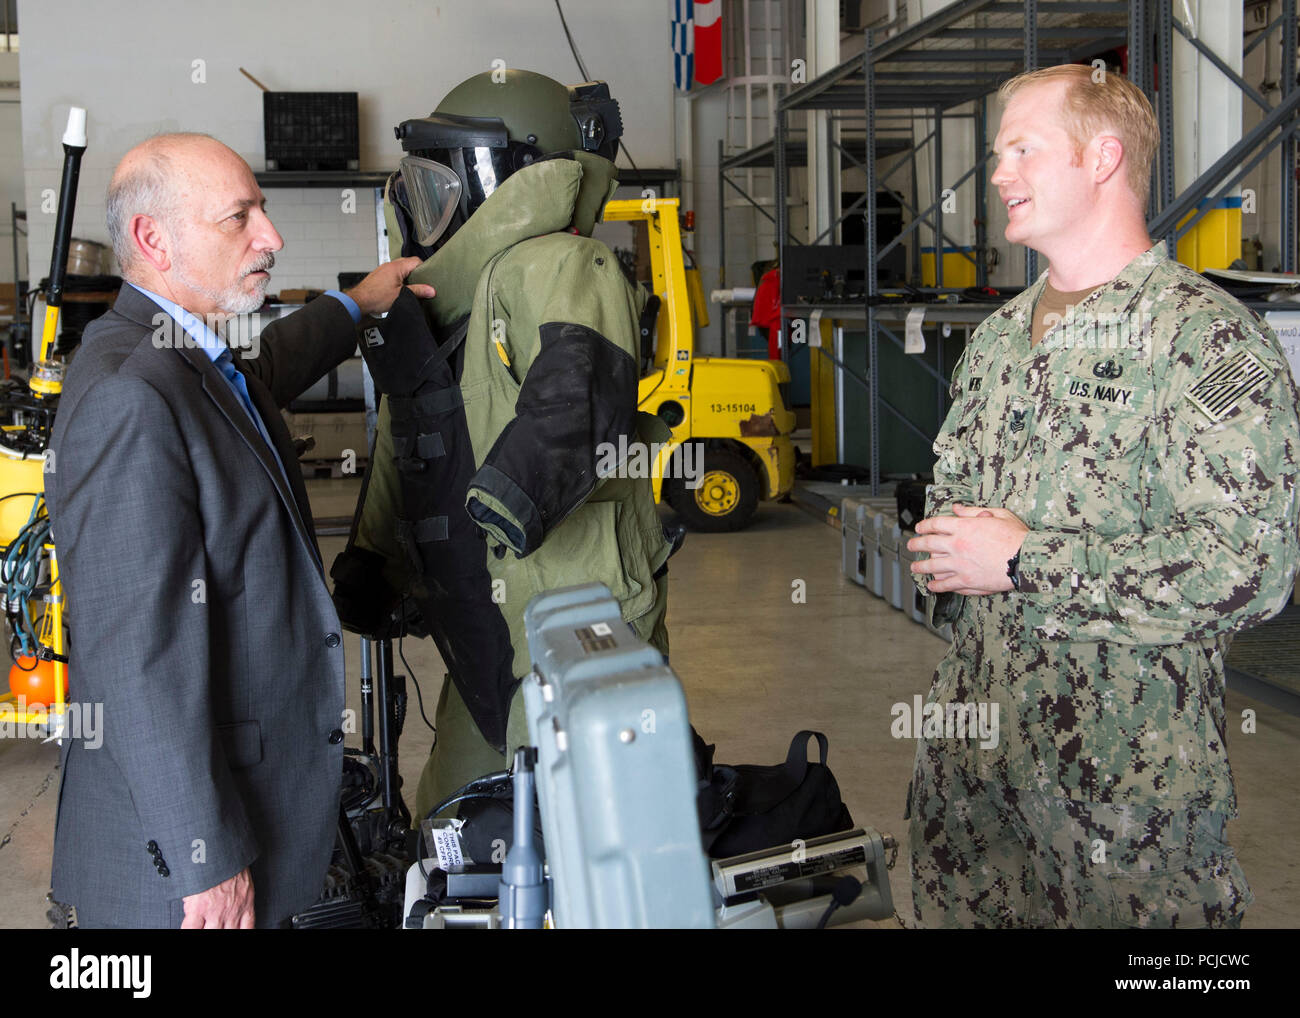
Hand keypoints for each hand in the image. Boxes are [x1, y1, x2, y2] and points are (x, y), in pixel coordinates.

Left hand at [181, 867, 254, 928]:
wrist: (228, 851)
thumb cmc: (207, 864)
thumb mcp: (189, 885)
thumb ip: (190, 905)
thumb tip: (190, 915)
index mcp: (199, 908)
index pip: (190, 930)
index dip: (189, 930)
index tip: (190, 927)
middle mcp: (216, 912)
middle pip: (211, 933)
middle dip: (208, 930)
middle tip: (208, 925)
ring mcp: (233, 910)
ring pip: (229, 932)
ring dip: (223, 931)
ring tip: (220, 926)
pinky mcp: (247, 905)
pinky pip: (248, 926)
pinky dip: (243, 931)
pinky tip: (237, 930)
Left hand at [344, 256, 435, 315]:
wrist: (359, 301)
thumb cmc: (376, 298)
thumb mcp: (402, 295)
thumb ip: (418, 291)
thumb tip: (431, 290)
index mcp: (396, 267)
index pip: (416, 261)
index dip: (424, 268)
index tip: (428, 278)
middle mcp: (389, 265)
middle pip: (408, 263)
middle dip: (416, 272)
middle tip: (422, 283)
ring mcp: (383, 269)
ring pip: (401, 268)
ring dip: (407, 275)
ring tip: (411, 287)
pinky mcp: (379, 275)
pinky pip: (393, 272)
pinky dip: (399, 278)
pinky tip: (400, 288)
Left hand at [907, 503, 1028, 595]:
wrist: (1026, 559)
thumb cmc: (1016, 537)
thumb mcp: (998, 514)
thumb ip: (973, 512)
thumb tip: (957, 508)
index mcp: (964, 527)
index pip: (936, 524)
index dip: (924, 525)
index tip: (919, 528)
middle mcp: (957, 545)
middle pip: (928, 544)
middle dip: (916, 544)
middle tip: (910, 545)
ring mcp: (960, 565)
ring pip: (933, 566)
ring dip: (921, 567)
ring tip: (915, 567)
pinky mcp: (967, 581)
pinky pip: (946, 584)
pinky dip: (937, 585)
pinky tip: (932, 585)